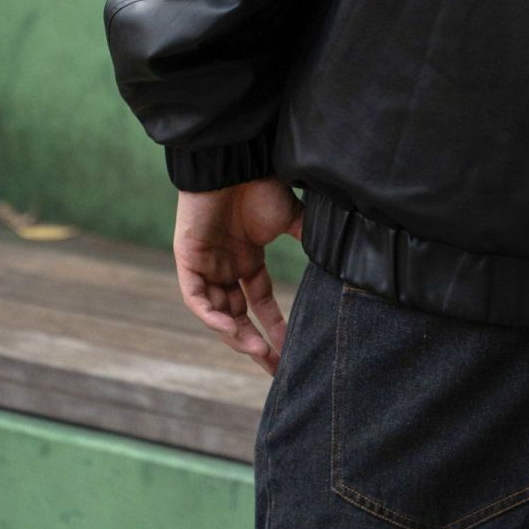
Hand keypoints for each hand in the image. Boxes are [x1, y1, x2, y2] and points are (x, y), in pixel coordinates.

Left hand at [172, 175, 304, 376]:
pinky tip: (231, 329)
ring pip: (218, 313)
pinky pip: (196, 298)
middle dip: (255, 342)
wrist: (235, 162)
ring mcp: (207, 265)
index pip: (261, 302)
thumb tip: (340, 260)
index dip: (275, 327)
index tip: (290, 350)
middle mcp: (227, 267)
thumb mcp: (292, 218)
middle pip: (239, 316)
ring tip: (258, 351)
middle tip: (274, 366)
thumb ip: (308, 239)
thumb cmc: (262, 184)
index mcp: (248, 259)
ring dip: (236, 335)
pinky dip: (212, 316)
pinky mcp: (188, 260)